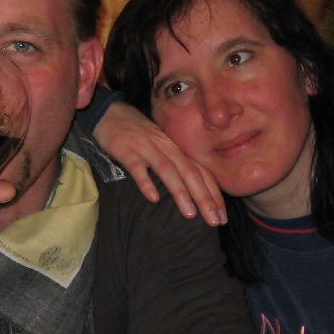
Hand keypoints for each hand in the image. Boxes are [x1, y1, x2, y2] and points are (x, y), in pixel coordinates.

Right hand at [93, 100, 225, 224]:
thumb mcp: (162, 148)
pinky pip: (138, 167)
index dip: (214, 195)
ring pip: (168, 169)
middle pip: (190, 172)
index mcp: (177, 149)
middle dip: (205, 197)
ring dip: (180, 191)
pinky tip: (153, 198)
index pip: (202, 172)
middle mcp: (166, 147)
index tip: (222, 218)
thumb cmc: (139, 135)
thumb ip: (175, 166)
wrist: (110, 113)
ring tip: (190, 214)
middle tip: (215, 221)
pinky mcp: (126, 150)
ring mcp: (146, 147)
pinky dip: (146, 182)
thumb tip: (193, 194)